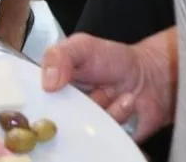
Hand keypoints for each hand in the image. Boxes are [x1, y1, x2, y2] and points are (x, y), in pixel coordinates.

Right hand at [42, 33, 176, 140]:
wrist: (151, 75)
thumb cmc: (114, 59)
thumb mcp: (82, 46)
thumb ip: (59, 56)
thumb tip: (47, 83)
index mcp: (54, 86)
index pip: (35, 98)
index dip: (34, 100)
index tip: (46, 94)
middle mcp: (67, 109)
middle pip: (53, 119)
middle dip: (66, 111)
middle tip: (79, 101)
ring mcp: (87, 125)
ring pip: (81, 129)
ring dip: (102, 109)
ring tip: (113, 92)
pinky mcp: (106, 138)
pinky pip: (105, 137)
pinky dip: (118, 115)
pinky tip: (127, 101)